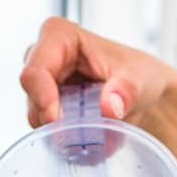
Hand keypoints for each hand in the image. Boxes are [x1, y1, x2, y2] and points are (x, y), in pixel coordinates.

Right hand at [20, 17, 176, 126]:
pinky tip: (87, 139)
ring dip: (60, 132)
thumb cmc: (139, 76)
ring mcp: (44, 85)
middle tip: (76, 135)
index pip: (34, 71)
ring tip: (90, 134)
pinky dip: (66, 139)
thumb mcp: (139, 79)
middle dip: (51, 119)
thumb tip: (109, 107)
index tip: (58, 120)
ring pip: (36, 116)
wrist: (145, 96)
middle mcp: (45, 59)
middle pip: (31, 96)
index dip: (41, 98)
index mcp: (59, 37)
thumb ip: (126, 90)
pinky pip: (47, 130)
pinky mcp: (49, 108)